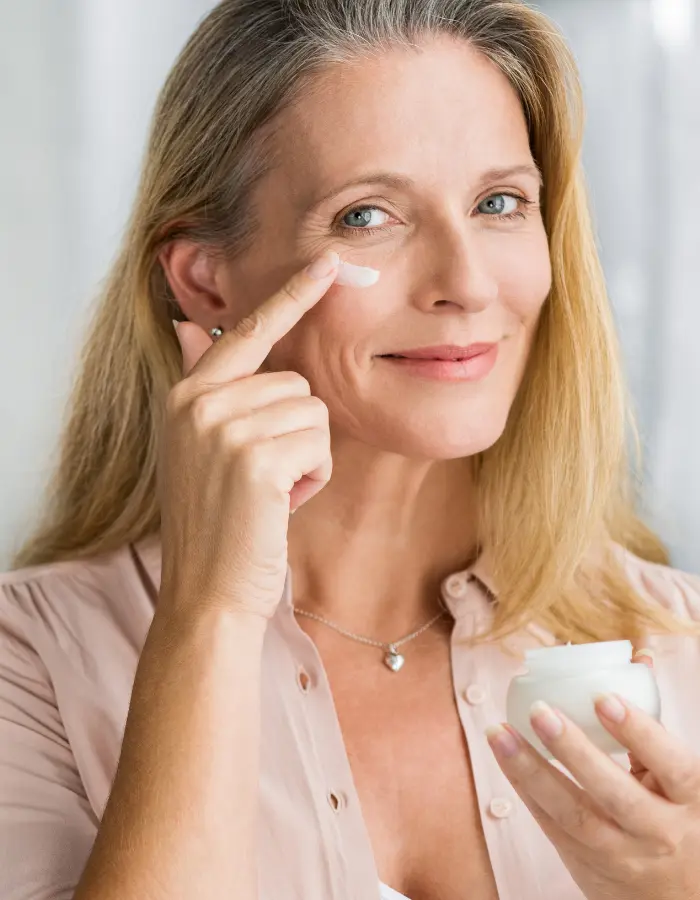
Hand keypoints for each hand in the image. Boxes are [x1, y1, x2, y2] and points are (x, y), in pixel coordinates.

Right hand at [157, 250, 339, 621]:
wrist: (207, 591)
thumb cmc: (216, 522)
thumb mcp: (198, 446)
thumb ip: (203, 383)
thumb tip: (189, 325)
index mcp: (187, 395)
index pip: (247, 330)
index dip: (291, 296)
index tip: (329, 262)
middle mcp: (199, 402)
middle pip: (296, 382)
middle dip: (297, 431)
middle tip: (265, 477)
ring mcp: (223, 428)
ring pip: (313, 412)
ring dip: (307, 456)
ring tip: (270, 492)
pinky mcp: (255, 458)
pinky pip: (319, 443)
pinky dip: (313, 477)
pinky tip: (281, 504)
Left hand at [486, 650, 699, 899]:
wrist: (685, 899)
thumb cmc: (681, 817)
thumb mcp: (681, 778)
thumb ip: (653, 723)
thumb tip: (638, 656)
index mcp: (692, 800)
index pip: (670, 764)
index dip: (638, 731)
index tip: (603, 697)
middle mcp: (660, 832)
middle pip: (613, 793)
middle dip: (572, 751)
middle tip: (540, 710)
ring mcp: (624, 856)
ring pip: (574, 816)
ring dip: (530, 771)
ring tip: (499, 732)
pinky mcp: (591, 869)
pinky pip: (553, 828)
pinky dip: (526, 792)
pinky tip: (505, 757)